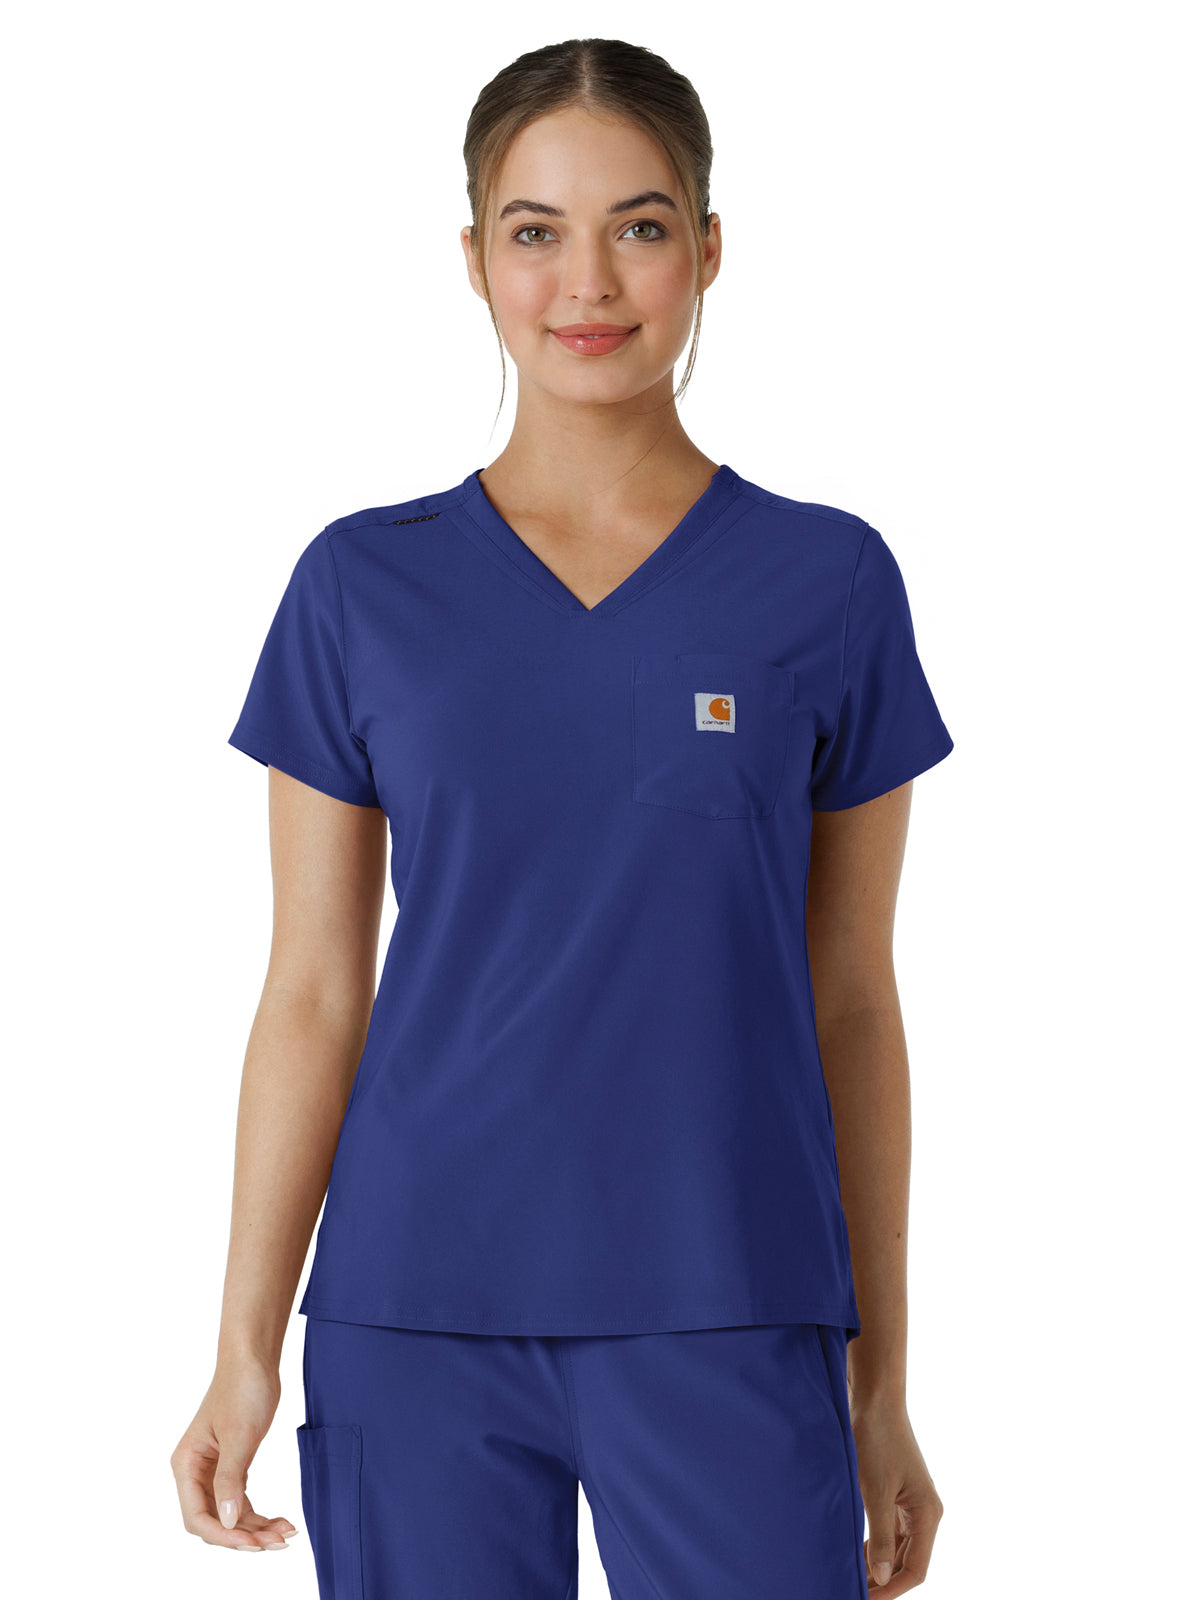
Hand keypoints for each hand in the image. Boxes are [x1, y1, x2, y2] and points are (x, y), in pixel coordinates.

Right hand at [170, 1358, 298, 1551]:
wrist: (254, 1359)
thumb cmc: (242, 1389)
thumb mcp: (239, 1435)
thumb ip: (230, 1480)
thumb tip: (226, 1521)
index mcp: (187, 1465)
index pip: (197, 1516)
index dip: (223, 1534)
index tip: (252, 1542)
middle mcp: (195, 1471)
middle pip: (213, 1521)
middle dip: (243, 1536)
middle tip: (277, 1542)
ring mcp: (213, 1470)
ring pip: (229, 1514)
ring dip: (255, 1528)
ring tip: (285, 1534)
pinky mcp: (232, 1465)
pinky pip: (240, 1500)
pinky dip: (258, 1513)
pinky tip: (280, 1521)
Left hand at [850, 1395, 943, 1594]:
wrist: (875, 1400)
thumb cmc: (877, 1440)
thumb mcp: (875, 1491)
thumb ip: (881, 1536)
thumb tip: (883, 1577)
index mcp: (927, 1514)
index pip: (915, 1569)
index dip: (892, 1589)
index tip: (866, 1599)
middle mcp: (925, 1512)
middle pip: (908, 1562)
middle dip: (884, 1581)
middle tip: (854, 1590)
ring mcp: (911, 1503)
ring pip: (899, 1548)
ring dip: (879, 1565)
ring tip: (853, 1577)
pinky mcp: (897, 1493)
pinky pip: (891, 1531)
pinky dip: (876, 1545)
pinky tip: (857, 1552)